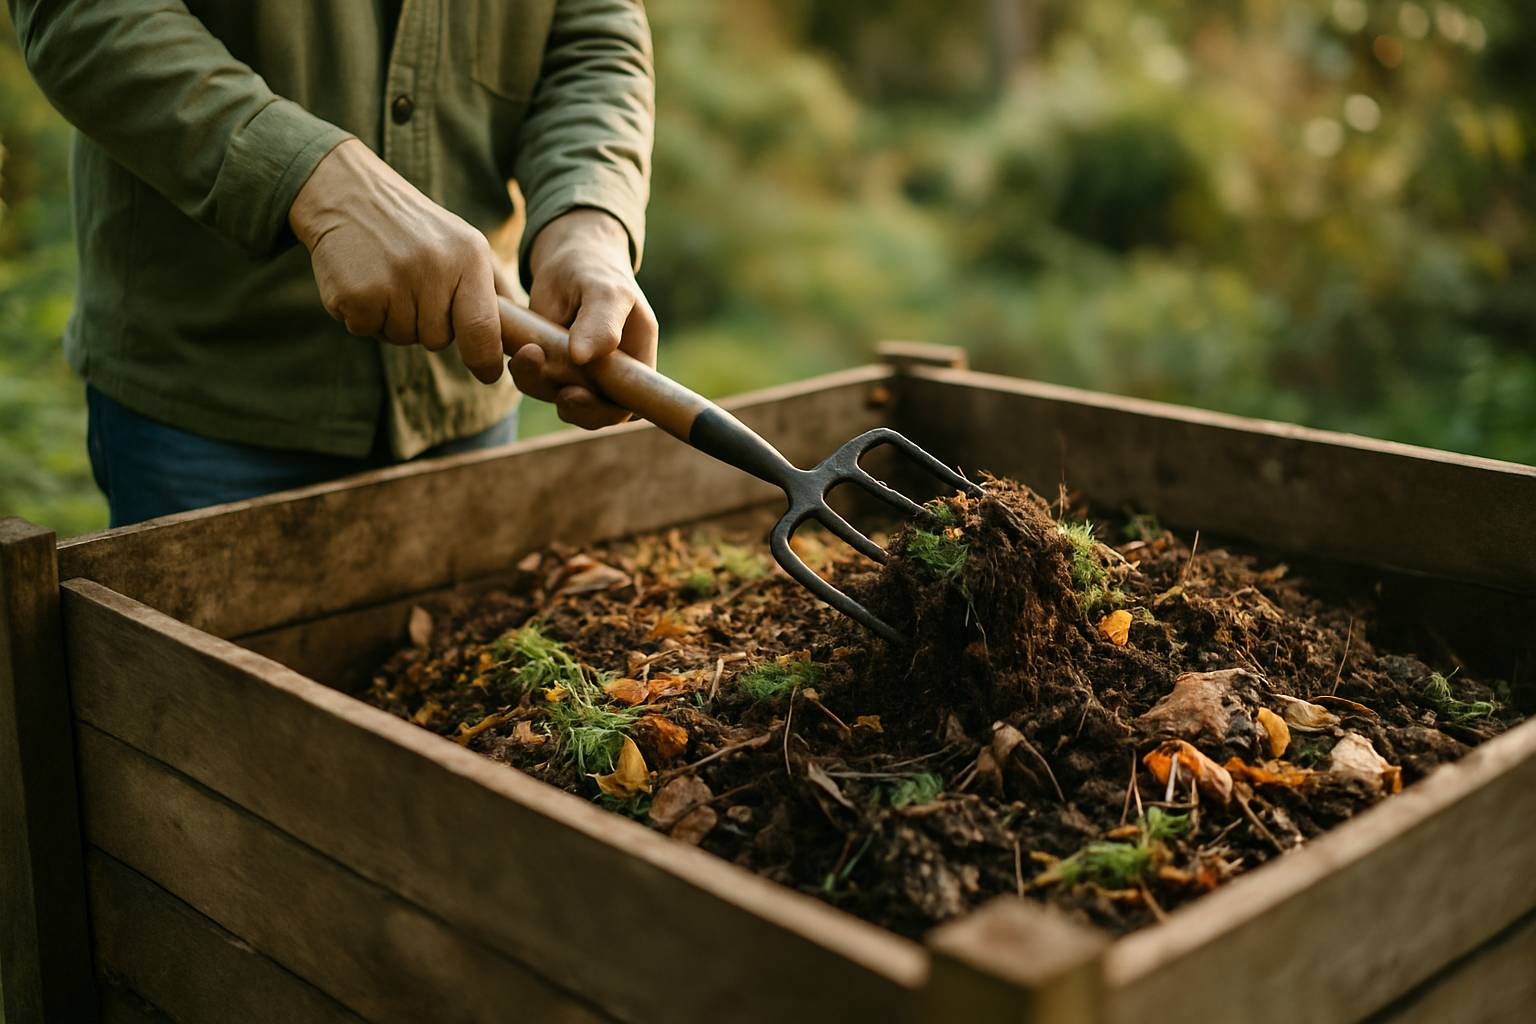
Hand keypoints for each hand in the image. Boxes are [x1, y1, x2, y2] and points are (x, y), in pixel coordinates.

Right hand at [289, 139, 504, 383]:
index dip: (485, 360)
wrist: (349, 194)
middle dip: (424, 324)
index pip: (482, 328)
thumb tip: (521, 332)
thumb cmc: (415, 228)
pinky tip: (362, 279)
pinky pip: (367, 330)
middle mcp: (434, 268)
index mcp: (468, 257)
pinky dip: (362, 314)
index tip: (487, 373)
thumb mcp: (464, 243)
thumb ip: (493, 287)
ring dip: (392, 319)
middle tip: (409, 283)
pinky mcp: (356, 294)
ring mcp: (393, 281)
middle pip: (436, 339)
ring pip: (401, 337)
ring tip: (385, 276)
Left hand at [508, 208, 657, 428]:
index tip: (575, 394)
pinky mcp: (551, 367)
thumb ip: (601, 322)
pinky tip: (521, 349)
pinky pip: (537, 382)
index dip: (604, 411)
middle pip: (594, 412)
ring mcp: (579, 374)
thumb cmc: (596, 270)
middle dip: (571, 406)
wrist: (567, 257)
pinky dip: (525, 371)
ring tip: (528, 351)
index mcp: (637, 363)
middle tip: (552, 387)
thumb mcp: (605, 290)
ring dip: (540, 384)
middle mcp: (611, 376)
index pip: (630, 405)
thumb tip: (583, 357)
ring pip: (558, 398)